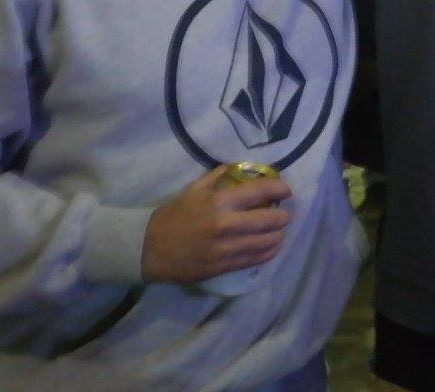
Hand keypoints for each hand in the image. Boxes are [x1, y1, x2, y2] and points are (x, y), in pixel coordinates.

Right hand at [141, 166, 292, 283]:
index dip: (280, 189)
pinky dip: (269, 251)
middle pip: (271, 220)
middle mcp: (227, 224)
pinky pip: (257, 259)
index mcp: (220, 201)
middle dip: (283, 215)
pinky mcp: (225, 266)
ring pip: (268, 242)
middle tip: (284, 213)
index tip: (286, 190)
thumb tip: (239, 167)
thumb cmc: (173, 215)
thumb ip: (219, 177)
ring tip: (279, 230)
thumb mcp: (194, 190)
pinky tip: (271, 246)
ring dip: (279, 235)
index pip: (261, 191)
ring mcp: (227, 248)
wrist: (149, 248)